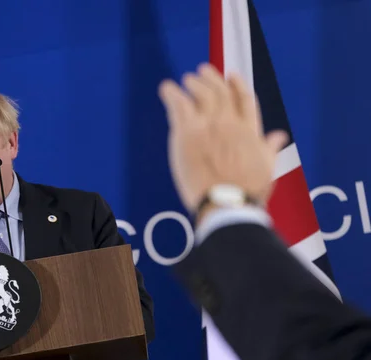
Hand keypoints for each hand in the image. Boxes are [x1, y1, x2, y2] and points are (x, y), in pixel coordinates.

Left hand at [158, 63, 288, 213]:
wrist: (226, 201)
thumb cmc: (247, 190)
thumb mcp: (267, 167)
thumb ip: (270, 147)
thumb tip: (280, 135)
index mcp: (249, 130)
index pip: (245, 99)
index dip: (237, 84)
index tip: (231, 75)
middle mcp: (229, 122)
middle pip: (220, 92)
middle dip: (211, 78)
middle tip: (202, 71)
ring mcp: (208, 125)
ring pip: (200, 94)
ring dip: (193, 83)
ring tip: (187, 79)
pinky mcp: (187, 132)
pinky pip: (178, 105)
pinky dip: (171, 94)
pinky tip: (166, 88)